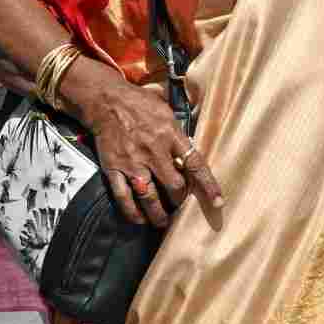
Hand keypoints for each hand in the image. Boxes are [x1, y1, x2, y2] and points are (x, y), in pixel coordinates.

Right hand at [63, 59, 223, 228]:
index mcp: (170, 135)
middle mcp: (153, 152)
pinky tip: (138, 219)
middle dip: (180, 200)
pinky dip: (131, 212)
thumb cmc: (139, 103)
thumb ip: (180, 133)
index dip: (208, 186)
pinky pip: (123, 196)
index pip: (195, 165)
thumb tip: (194, 148)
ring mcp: (132, 162)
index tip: (217, 203)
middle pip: (174, 186)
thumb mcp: (166, 111)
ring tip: (162, 222)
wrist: (105, 101)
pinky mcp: (113, 168)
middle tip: (180, 206)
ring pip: (149, 197)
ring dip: (158, 214)